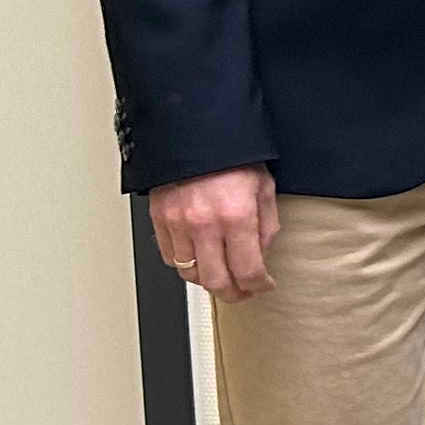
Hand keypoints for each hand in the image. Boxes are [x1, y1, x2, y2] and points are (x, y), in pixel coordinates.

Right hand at [149, 165, 278, 300]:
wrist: (194, 130)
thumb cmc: (231, 155)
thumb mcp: (264, 188)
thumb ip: (266, 226)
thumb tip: (261, 255)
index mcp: (236, 216)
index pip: (248, 271)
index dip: (259, 285)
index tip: (264, 285)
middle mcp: (205, 224)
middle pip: (216, 282)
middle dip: (234, 294)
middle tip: (244, 292)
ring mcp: (177, 224)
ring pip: (190, 274)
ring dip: (209, 281)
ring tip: (222, 276)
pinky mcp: (159, 219)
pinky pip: (169, 257)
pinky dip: (185, 265)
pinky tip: (199, 259)